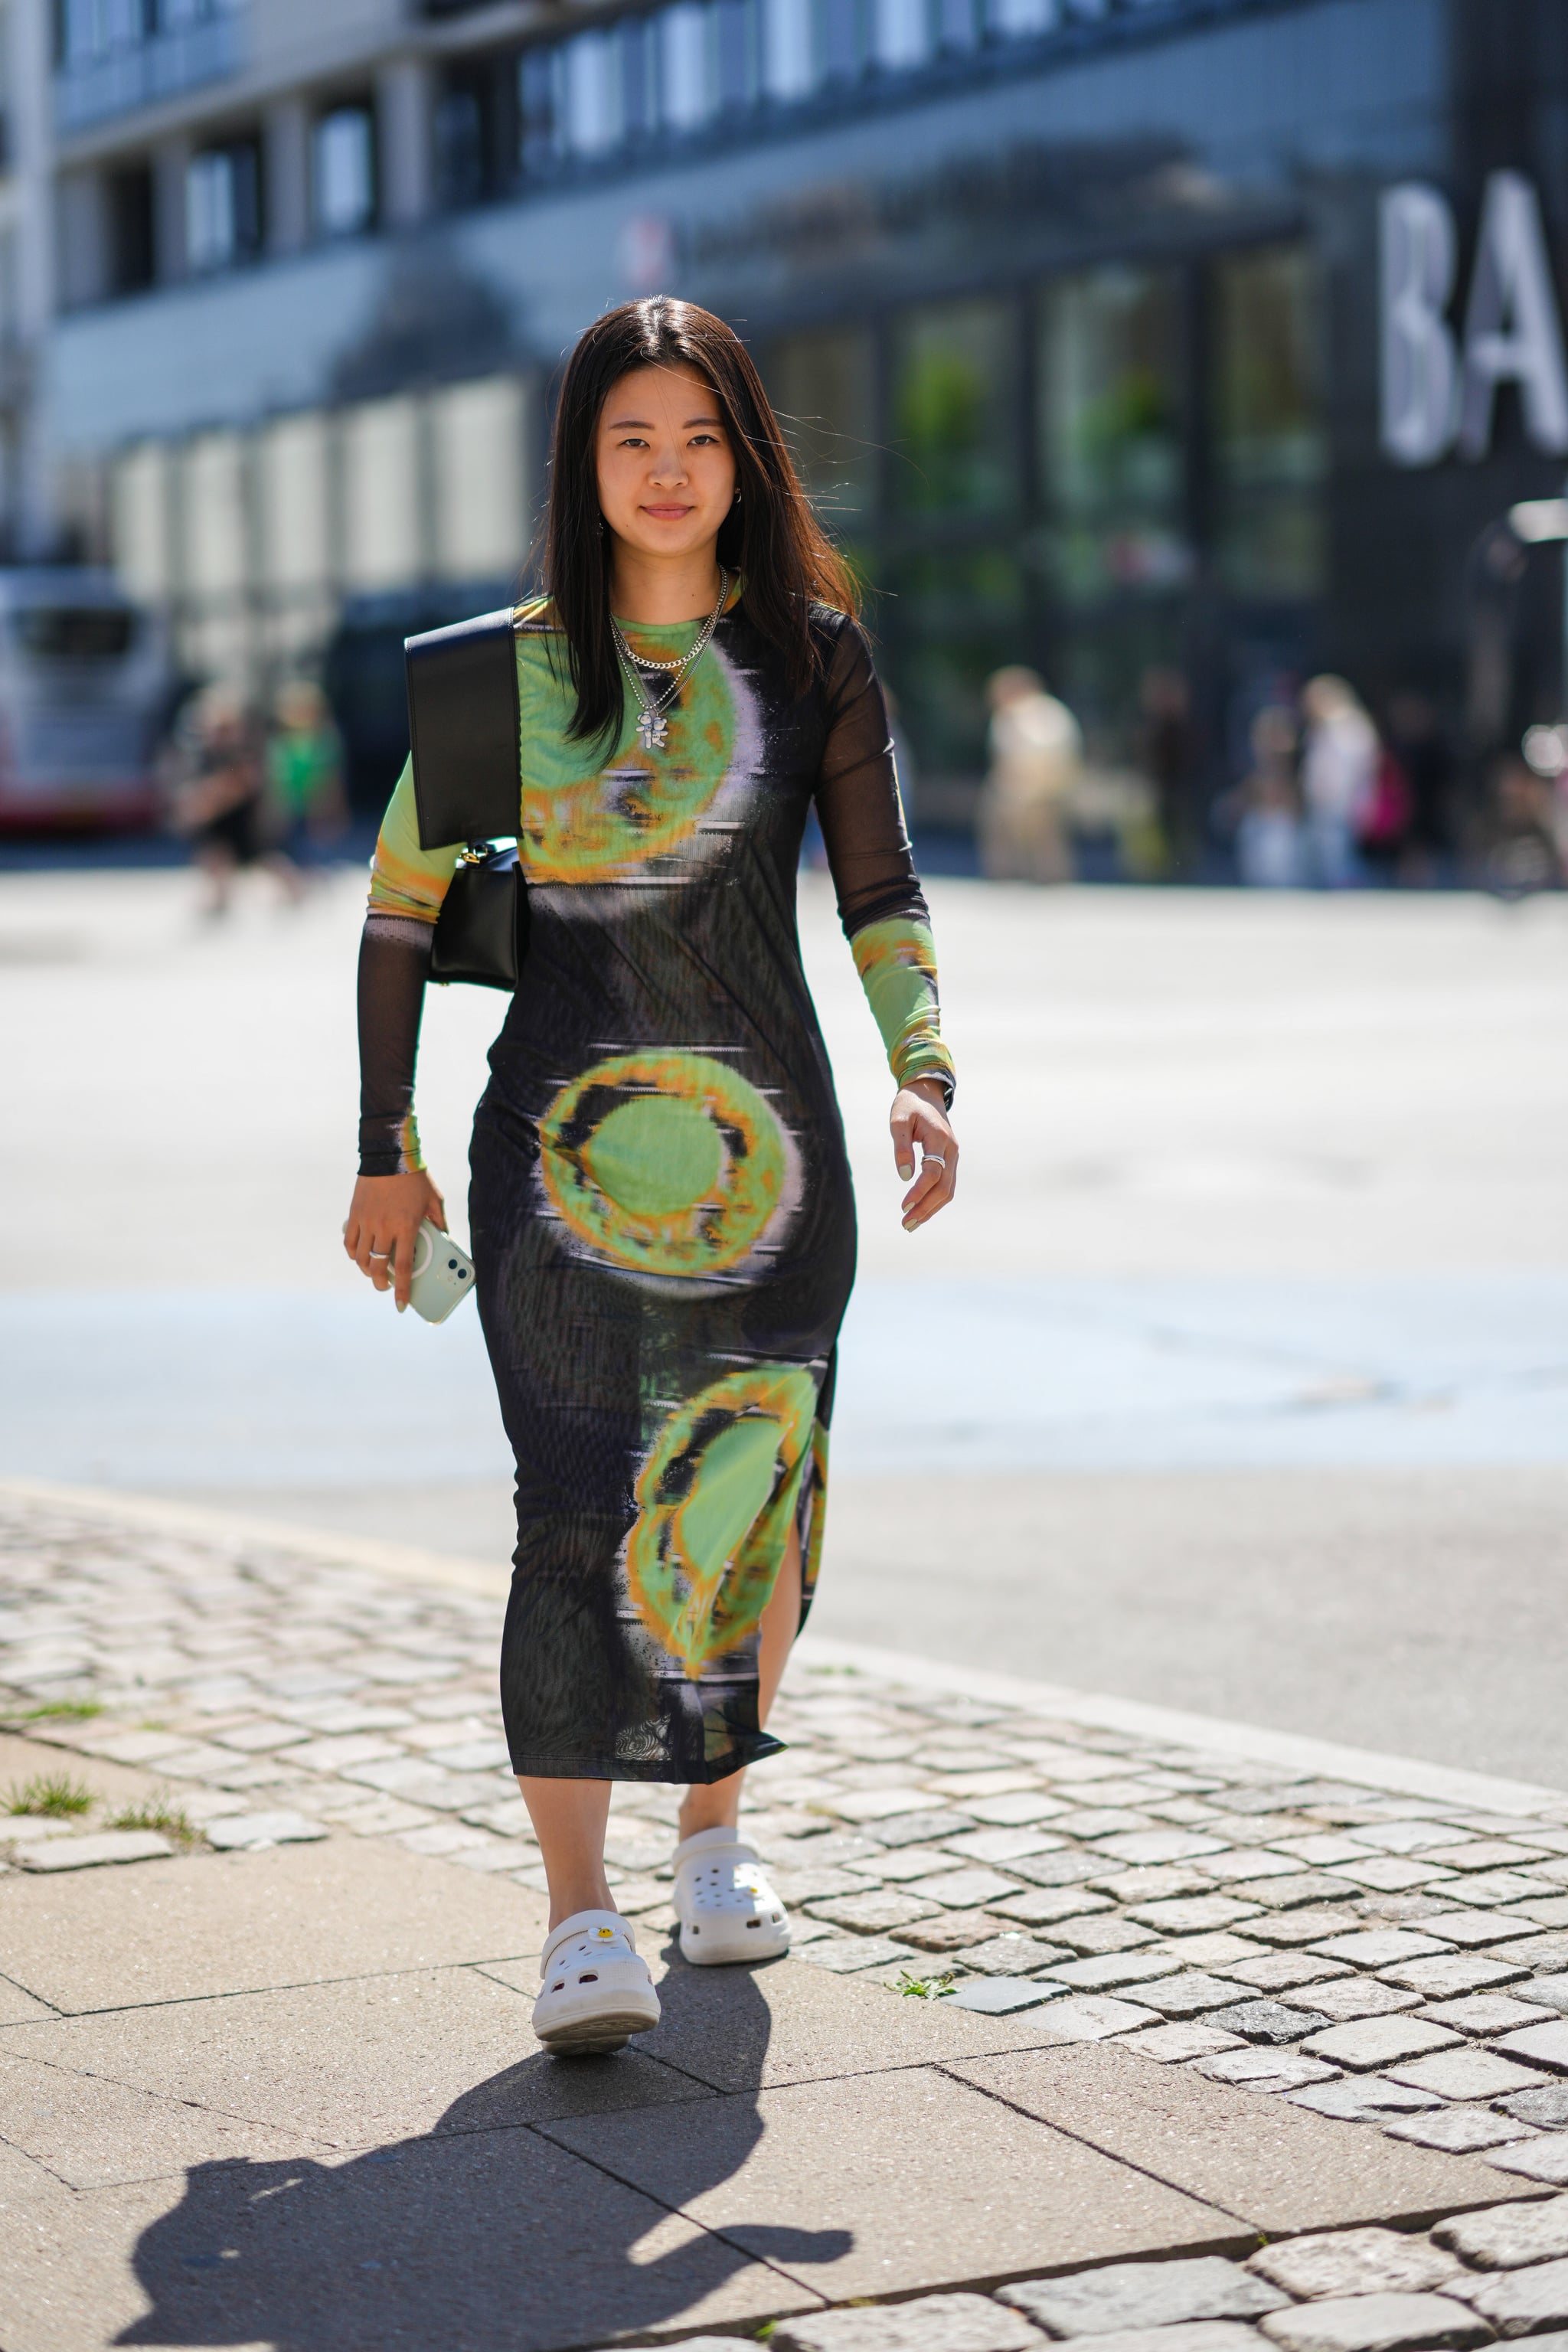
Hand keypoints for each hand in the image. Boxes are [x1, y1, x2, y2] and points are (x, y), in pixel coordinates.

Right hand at [344, 1170, 447, 1310]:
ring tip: (373, 1272)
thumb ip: (440, 1222)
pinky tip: (359, 1256)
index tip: (401, 1305)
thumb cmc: (416, 1177)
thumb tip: (445, 1238)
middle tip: (384, 1287)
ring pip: (361, 1258)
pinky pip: (349, 1242)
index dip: (402, 1290)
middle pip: (378, 1267)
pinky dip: (353, 1254)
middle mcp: (384, 1228)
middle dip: (380, 1284)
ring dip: (367, 1270)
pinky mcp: (354, 1214)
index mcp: (406, 1227)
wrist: (390, 1155)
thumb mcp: (435, 1200)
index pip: (404, 1267)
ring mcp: (366, 1222)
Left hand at [891, 1078, 956, 1231]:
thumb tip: (905, 1176)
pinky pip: (946, 1185)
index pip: (933, 1173)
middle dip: (925, 1208)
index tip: (903, 1207)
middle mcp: (951, 1150)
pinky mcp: (950, 1160)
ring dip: (931, 1209)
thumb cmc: (908, 1105)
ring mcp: (953, 1156)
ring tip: (911, 1224)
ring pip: (948, 1190)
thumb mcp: (898, 1120)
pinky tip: (921, 1210)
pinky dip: (935, 1200)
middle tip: (906, 1224)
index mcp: (939, 1139)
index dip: (919, 1192)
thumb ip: (901, 1147)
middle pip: (944, 1187)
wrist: (926, 1093)